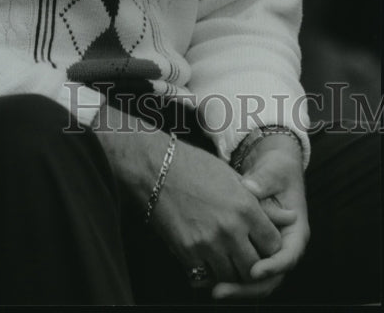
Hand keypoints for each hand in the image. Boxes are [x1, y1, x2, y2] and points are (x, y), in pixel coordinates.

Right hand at [94, 107, 294, 289]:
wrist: (155, 167)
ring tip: (226, 258)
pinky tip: (207, 259)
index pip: (274, 244)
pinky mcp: (187, 253)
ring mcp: (208, 244)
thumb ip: (261, 203)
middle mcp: (230, 229)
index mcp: (246, 208)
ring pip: (232, 277)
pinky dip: (209, 273)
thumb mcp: (233, 178)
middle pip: (254, 266)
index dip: (270, 245)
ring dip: (232, 271)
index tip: (262, 242)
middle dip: (254, 264)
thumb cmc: (195, 167)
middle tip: (246, 255)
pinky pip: (206, 276)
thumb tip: (289, 218)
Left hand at [212, 134, 308, 300]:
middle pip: (270, 279)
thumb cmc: (277, 168)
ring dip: (236, 286)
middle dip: (246, 287)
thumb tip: (249, 189)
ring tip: (213, 288)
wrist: (272, 168)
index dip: (272, 267)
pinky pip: (244, 271)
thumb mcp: (274, 171)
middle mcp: (283, 248)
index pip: (288, 257)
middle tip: (221, 290)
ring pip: (256, 281)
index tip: (254, 271)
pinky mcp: (253, 250)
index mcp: (296, 232)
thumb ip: (263, 181)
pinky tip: (208, 276)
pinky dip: (229, 276)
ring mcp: (268, 252)